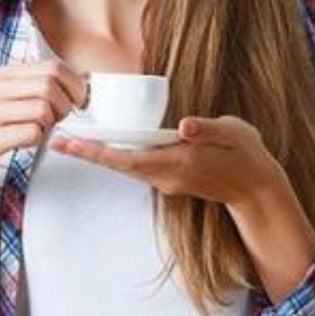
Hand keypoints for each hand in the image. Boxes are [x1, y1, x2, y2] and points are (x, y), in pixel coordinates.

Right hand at [0, 59, 88, 188]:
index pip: (52, 67)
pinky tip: (27, 142)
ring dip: (51, 123)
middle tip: (60, 119)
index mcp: (4, 76)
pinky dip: (37, 139)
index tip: (76, 101)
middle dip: (65, 104)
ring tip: (41, 130)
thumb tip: (74, 84)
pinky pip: (31, 133)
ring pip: (43, 108)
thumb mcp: (4, 98)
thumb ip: (32, 88)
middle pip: (50, 85)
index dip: (73, 85)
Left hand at [49, 114, 282, 210]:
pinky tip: (108, 144)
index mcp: (178, 163)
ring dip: (101, 155)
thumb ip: (208, 129)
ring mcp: (166, 180)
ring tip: (75, 140)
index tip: (71, 144)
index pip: (128, 159)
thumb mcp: (233, 133)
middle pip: (118, 165)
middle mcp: (166, 176)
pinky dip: (118, 156)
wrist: (257, 190)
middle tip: (58, 140)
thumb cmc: (246, 156)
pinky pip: (137, 167)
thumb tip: (183, 125)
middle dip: (89, 152)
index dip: (97, 152)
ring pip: (126, 167)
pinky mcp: (170, 178)